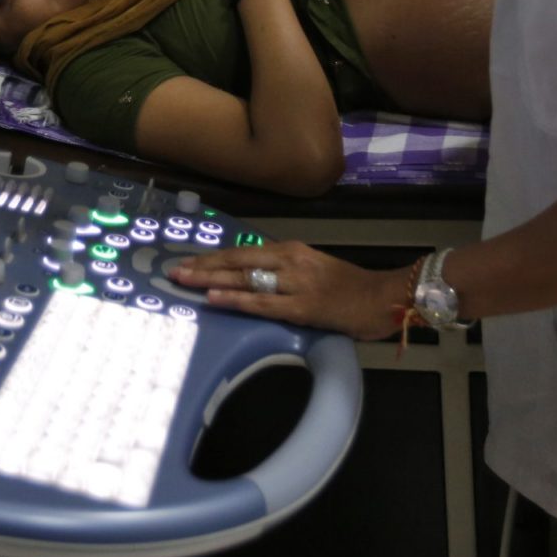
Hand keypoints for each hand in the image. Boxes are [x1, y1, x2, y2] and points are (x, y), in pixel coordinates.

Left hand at [169, 240, 412, 339]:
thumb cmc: (349, 287)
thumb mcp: (312, 269)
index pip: (242, 252)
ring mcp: (295, 282)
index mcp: (290, 250)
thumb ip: (284, 271)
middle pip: (236, 261)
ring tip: (183, 282)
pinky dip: (237, 299)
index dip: (212, 258)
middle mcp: (289, 260)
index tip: (186, 261)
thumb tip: (252, 277)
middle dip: (202, 266)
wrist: (383, 296)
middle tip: (173, 271)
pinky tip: (215, 298)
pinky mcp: (302, 306)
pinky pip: (262, 302)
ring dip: (210, 280)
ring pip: (244, 278)